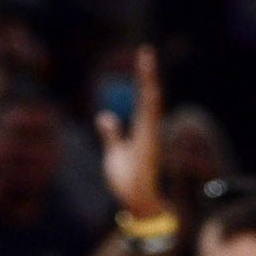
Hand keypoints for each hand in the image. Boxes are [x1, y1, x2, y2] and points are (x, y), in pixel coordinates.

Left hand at [98, 46, 164, 220]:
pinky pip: (149, 121)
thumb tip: (104, 116)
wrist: (137, 204)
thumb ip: (112, 134)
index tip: (143, 61)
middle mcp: (149, 132)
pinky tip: (150, 90)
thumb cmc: (128, 182)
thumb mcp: (114, 153)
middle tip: (146, 52)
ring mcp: (150, 138)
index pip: (142, 101)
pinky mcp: (148, 147)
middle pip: (148, 97)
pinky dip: (149, 105)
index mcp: (143, 132)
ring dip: (148, 83)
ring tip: (147, 62)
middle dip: (147, 75)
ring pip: (149, 105)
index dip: (142, 81)